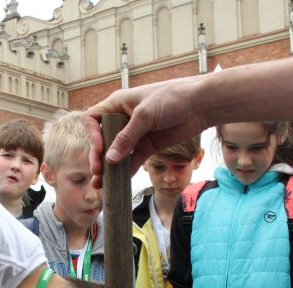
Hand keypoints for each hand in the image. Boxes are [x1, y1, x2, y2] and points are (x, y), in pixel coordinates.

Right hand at [82, 77, 207, 186]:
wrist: (200, 105)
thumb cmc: (172, 98)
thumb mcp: (146, 115)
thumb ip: (127, 137)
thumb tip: (109, 159)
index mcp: (118, 104)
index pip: (93, 119)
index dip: (92, 135)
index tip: (100, 148)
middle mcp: (123, 119)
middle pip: (102, 140)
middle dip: (98, 156)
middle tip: (98, 172)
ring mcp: (135, 134)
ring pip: (116, 153)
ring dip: (109, 168)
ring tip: (101, 184)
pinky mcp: (147, 146)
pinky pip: (132, 161)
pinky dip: (126, 171)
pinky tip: (119, 183)